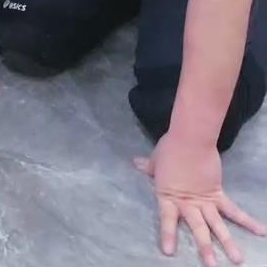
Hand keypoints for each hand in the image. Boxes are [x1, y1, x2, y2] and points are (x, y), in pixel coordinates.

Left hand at [135, 133, 266, 266]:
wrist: (191, 137)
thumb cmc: (171, 147)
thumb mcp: (157, 159)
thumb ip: (149, 166)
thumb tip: (136, 163)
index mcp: (169, 196)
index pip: (167, 219)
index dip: (168, 234)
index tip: (168, 251)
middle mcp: (189, 203)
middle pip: (198, 228)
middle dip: (205, 248)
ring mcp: (205, 201)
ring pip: (218, 225)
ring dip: (227, 242)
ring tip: (238, 260)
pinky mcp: (218, 194)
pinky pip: (234, 211)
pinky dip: (248, 221)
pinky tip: (261, 231)